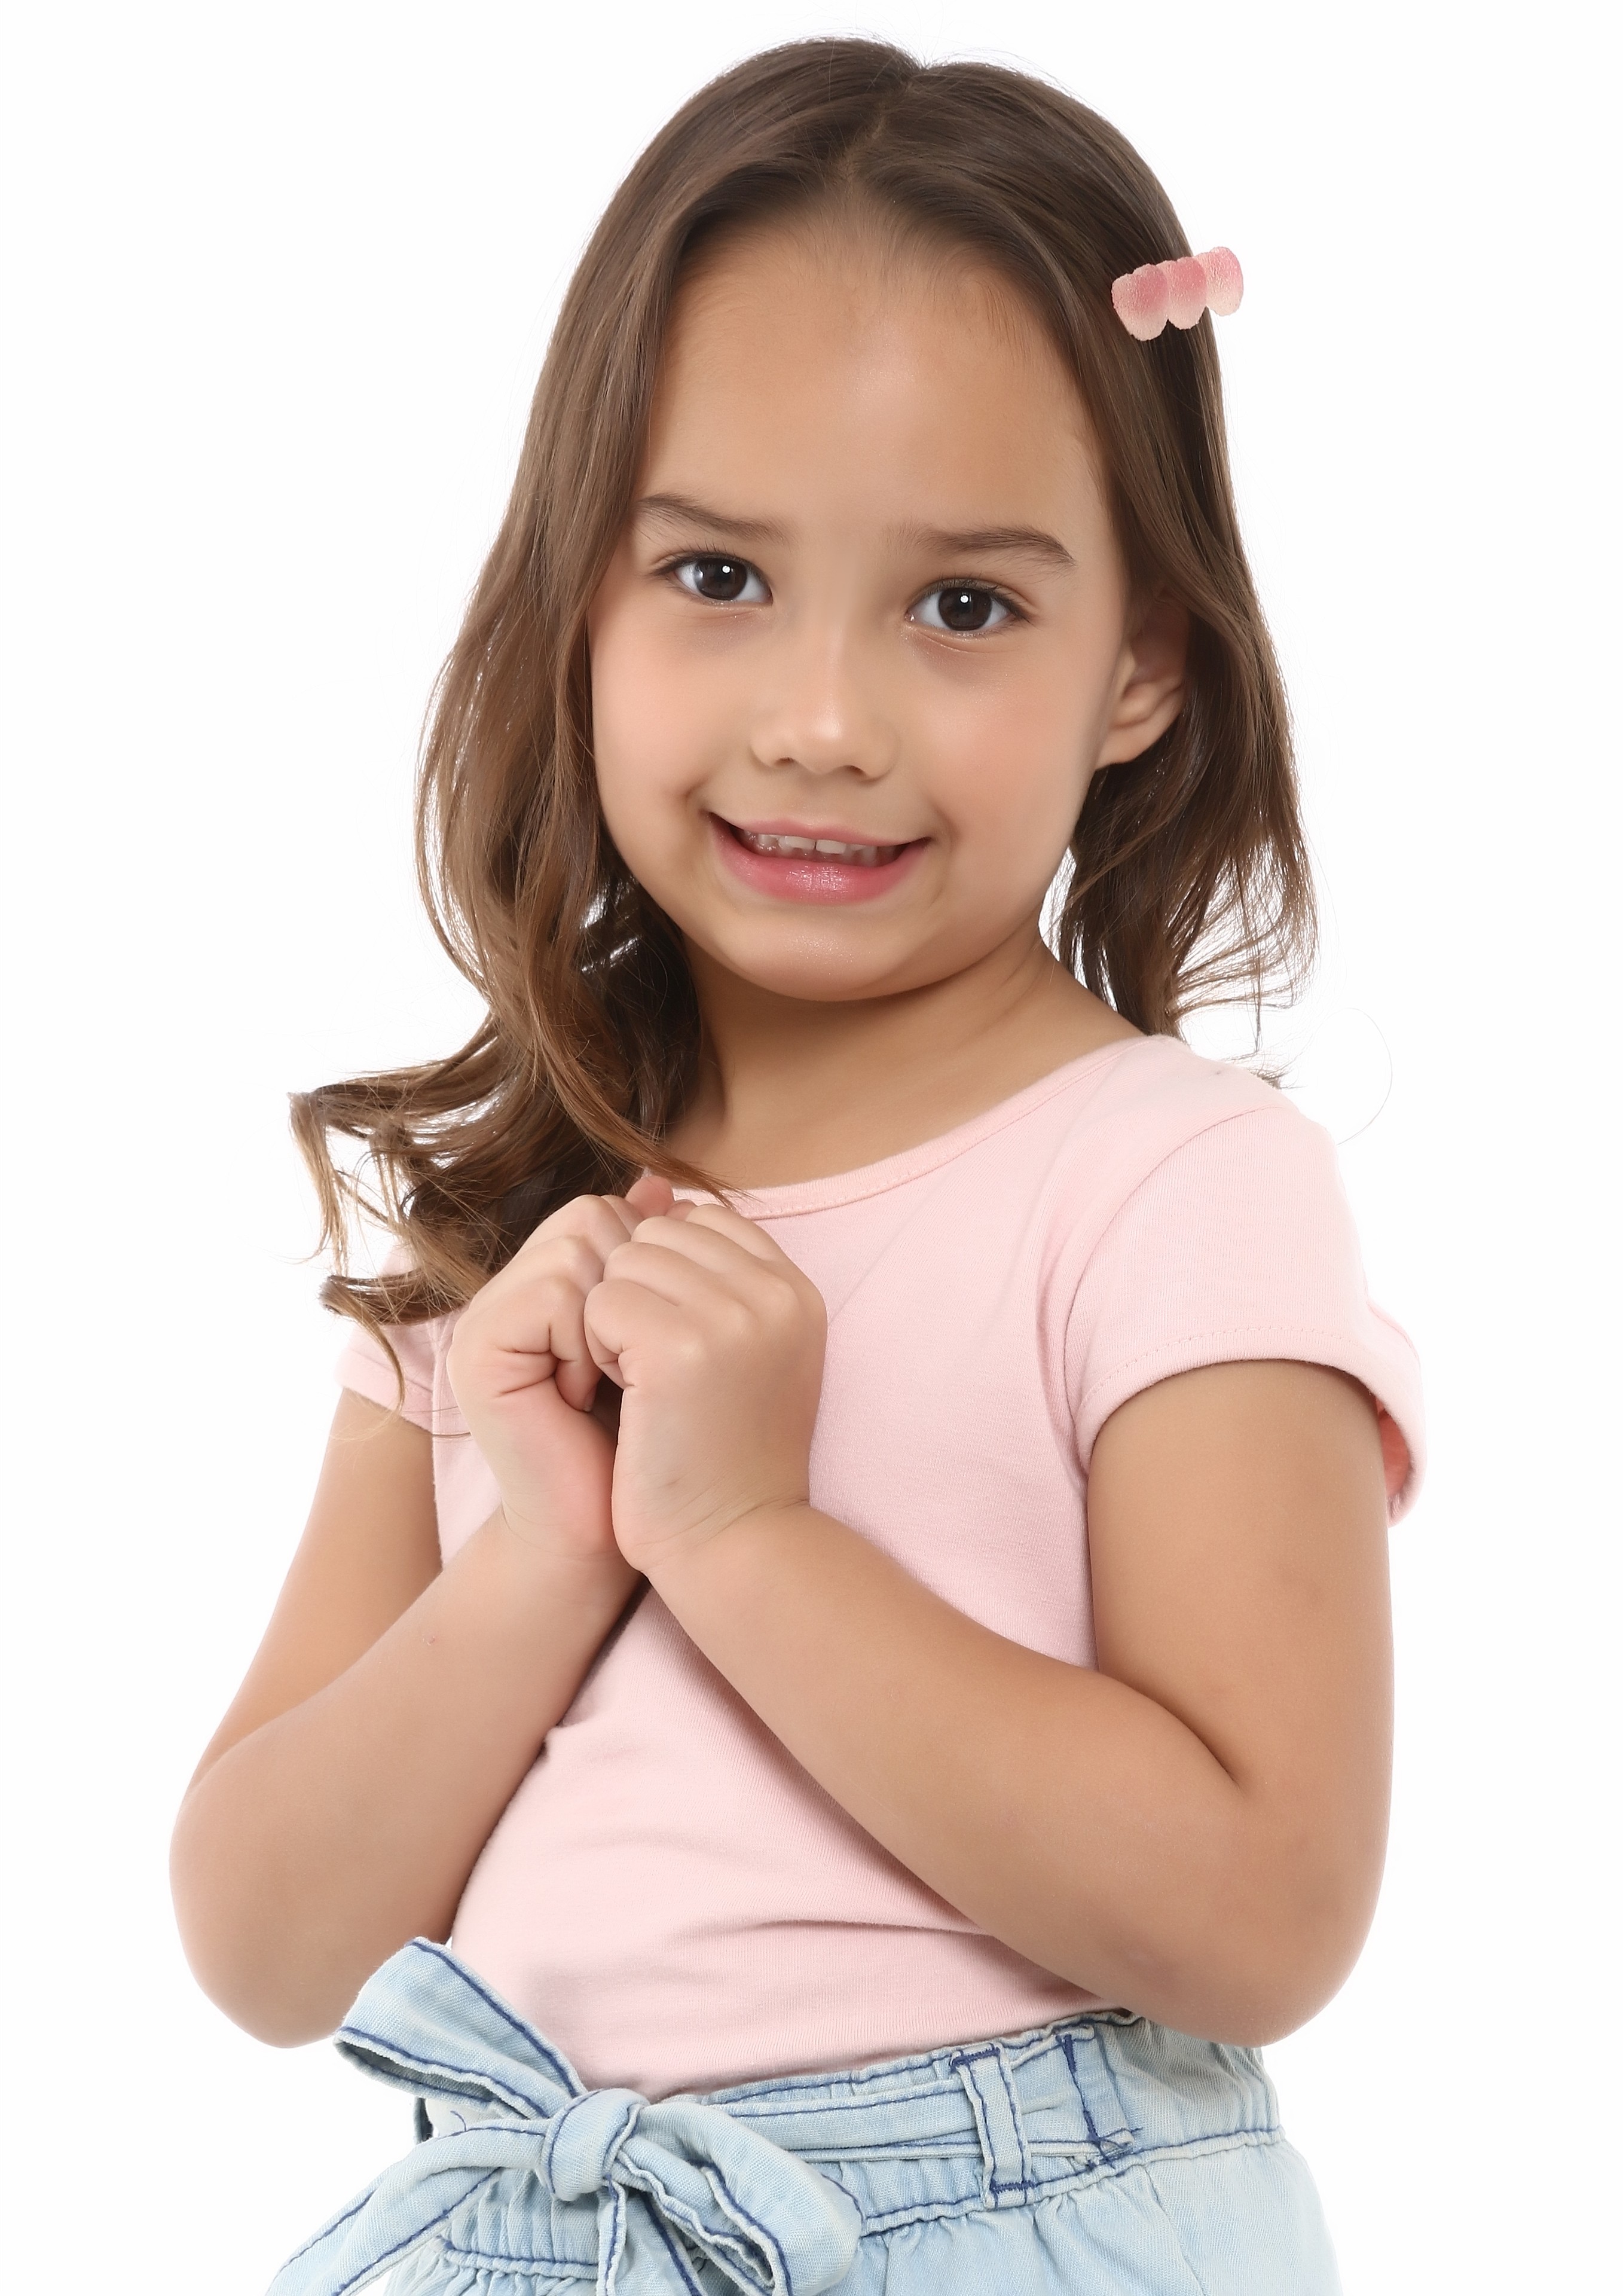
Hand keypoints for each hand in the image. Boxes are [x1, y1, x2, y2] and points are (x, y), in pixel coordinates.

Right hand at [445, 1174, 676, 1567]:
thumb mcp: (665, 1338)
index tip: (657, 1338)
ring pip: (574, 1246)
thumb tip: (661, 1181)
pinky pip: (553, 1291)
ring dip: (613, 1315)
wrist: (608, 1533)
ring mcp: (484, 1317)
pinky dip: (587, 1339)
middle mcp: (507, 1292)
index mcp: (545, 1283)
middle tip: (633, 1362)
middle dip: (632, 1286)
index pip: (606, 1210)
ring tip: (613, 1379)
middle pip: (589, 1216)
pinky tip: (586, 1392)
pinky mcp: (477, 1349)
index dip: (649, 1265)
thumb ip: (654, 1264)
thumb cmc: (648, 1445)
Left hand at [581, 1203, 826, 1575]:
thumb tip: (649, 1184)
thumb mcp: (741, 1349)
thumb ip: (710, 1271)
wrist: (733, 1546)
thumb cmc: (724, 1455)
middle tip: (653, 1373)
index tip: (673, 1348)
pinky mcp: (681, 1349)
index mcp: (797, 1291)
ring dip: (613, 1321)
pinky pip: (601, 1302)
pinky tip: (628, 1398)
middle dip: (636, 1294)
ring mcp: (734, 1317)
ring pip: (624, 1263)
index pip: (703, 1221)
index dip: (665, 1276)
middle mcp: (776, 1294)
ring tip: (644, 1386)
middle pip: (659, 1234)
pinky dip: (596, 1349)